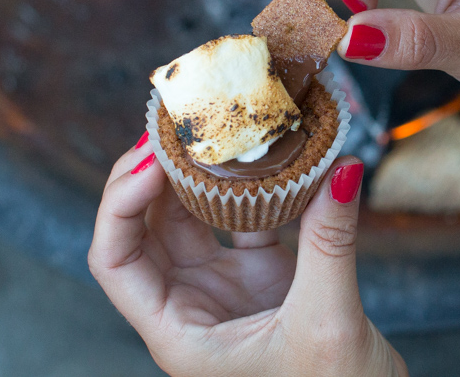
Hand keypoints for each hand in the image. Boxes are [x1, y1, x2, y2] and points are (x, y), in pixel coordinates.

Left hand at [88, 137, 406, 376]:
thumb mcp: (328, 321)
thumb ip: (329, 243)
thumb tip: (343, 171)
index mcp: (179, 334)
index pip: (116, 261)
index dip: (119, 206)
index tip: (150, 158)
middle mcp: (190, 310)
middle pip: (142, 232)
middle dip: (150, 175)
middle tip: (174, 126)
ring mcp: (223, 292)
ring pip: (189, 221)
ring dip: (196, 175)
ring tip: (210, 130)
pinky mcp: (259, 281)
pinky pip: (243, 221)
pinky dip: (252, 189)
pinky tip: (267, 157)